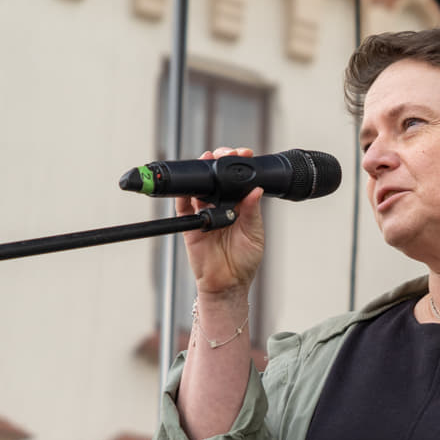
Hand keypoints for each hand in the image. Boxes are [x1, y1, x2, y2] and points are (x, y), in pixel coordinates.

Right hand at [176, 146, 266, 296]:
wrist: (227, 285)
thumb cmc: (244, 263)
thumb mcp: (254, 236)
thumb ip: (253, 213)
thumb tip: (256, 191)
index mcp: (241, 207)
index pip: (239, 181)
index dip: (241, 166)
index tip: (245, 154)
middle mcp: (222, 207)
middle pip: (218, 178)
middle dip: (220, 162)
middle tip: (224, 154)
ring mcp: (205, 213)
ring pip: (200, 186)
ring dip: (202, 172)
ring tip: (207, 160)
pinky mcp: (190, 224)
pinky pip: (183, 205)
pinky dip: (183, 193)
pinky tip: (188, 183)